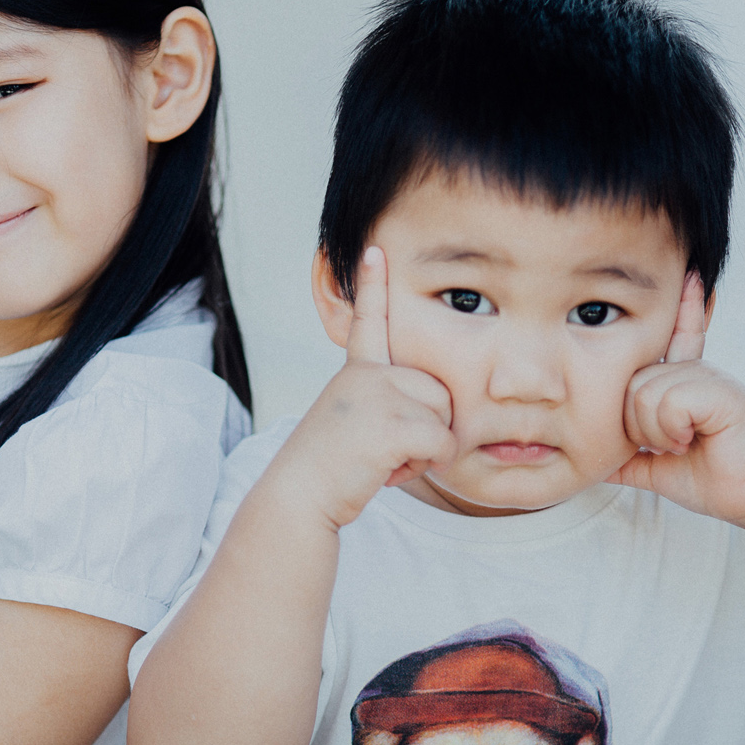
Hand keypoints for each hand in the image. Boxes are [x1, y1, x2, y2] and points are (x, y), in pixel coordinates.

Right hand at [272, 247, 455, 529]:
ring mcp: (379, 394)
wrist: (299, 495)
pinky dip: (426, 465)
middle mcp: (368, 374)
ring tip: (380, 458)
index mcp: (356, 371)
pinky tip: (389, 471)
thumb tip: (434, 406)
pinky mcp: (393, 422)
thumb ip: (383, 402)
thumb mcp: (352, 421)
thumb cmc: (330, 469)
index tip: (375, 249)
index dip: (371, 284)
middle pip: (440, 393)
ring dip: (424, 450)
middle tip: (381, 447)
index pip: (367, 321)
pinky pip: (443, 444)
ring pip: (444, 419)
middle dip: (426, 428)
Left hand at [609, 272, 744, 526]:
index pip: (677, 337)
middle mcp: (695, 372)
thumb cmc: (710, 476)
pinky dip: (673, 429)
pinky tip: (693, 439)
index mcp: (682, 383)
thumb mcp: (655, 466)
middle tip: (671, 444)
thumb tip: (593, 464)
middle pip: (631, 383)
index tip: (691, 275)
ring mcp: (709, 378)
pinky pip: (670, 401)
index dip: (685, 307)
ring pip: (646, 393)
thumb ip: (625, 459)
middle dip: (639, 426)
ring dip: (658, 432)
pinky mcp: (721, 392)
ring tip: (684, 443)